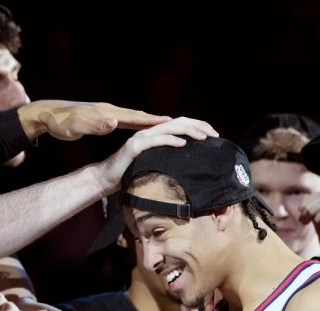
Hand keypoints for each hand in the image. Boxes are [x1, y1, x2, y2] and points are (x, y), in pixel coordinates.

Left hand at [18, 100, 172, 140]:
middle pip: (138, 116)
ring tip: (166, 125)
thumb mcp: (76, 127)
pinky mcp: (102, 118)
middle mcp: (109, 111)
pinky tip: (141, 128)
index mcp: (107, 114)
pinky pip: (125, 121)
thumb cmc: (61, 123)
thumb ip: (95, 126)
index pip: (134, 118)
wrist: (47, 115)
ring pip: (133, 118)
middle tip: (178, 122)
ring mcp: (106, 114)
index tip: (170, 122)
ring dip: (149, 121)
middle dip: (157, 120)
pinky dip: (137, 124)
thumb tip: (115, 123)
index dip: (152, 121)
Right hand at [94, 116, 218, 194]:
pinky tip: (182, 143)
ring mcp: (141, 138)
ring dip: (189, 131)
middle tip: (214, 134)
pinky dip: (170, 140)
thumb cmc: (129, 174)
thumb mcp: (153, 165)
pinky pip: (155, 140)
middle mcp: (149, 132)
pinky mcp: (134, 146)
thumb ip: (166, 159)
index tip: (213, 134)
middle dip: (198, 126)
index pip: (180, 124)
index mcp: (155, 135)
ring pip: (169, 128)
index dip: (198, 126)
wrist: (105, 179)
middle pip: (178, 122)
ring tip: (203, 137)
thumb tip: (188, 163)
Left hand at [298, 190, 319, 259]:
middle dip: (308, 206)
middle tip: (302, 219)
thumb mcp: (317, 222)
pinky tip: (318, 223)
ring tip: (306, 222)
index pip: (318, 194)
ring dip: (311, 211)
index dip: (308, 200)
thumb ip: (312, 213)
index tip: (300, 210)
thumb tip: (301, 207)